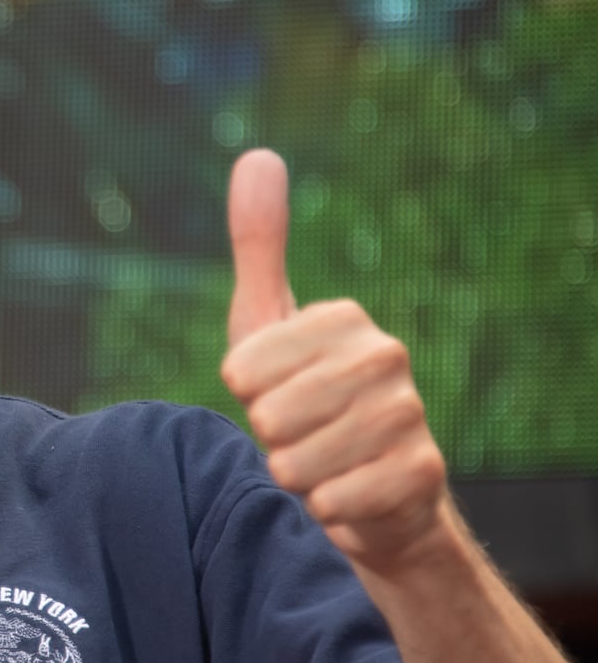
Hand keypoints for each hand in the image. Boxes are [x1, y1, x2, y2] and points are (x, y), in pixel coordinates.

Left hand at [222, 149, 449, 570]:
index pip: (242, 371)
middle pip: (269, 417)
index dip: (244, 395)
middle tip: (299, 432)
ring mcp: (410, 413)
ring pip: (296, 463)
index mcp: (343, 318)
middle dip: (270, 438)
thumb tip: (257, 154)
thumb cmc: (302, 396)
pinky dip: (326, 508)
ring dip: (297, 475)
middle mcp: (386, 355)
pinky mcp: (422, 472)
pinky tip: (347, 492)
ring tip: (321, 461)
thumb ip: (257, 244)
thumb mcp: (264, 321)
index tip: (271, 390)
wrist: (371, 487)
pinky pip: (333, 501)